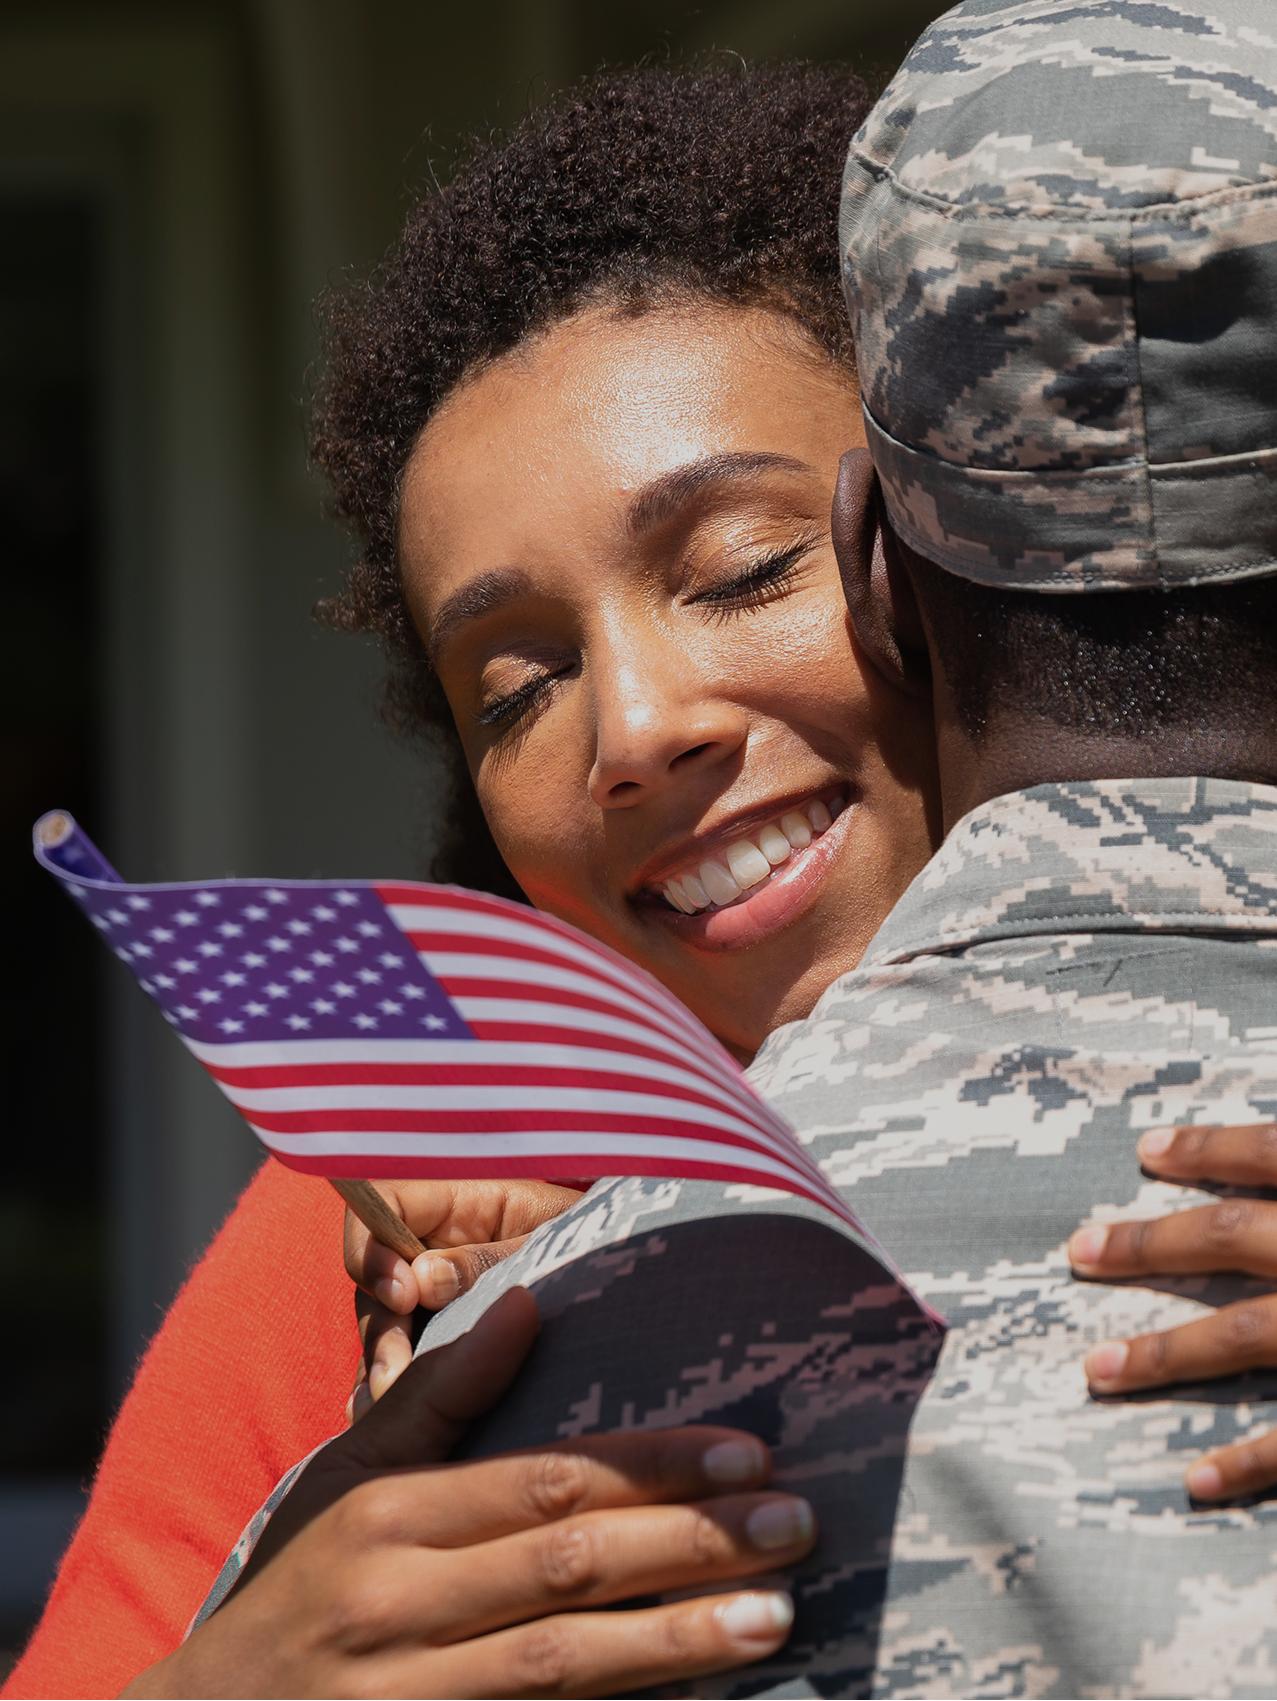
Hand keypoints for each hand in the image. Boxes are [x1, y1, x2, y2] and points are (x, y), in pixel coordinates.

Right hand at [130, 1290, 811, 1697]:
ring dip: (677, 1638)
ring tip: (775, 1616)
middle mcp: (400, 1602)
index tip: (747, 1452)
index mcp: (389, 1514)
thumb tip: (525, 1304)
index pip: (546, 1479)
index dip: (652, 1464)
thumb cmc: (291, 1585)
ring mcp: (412, 1698)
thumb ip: (441, 1395)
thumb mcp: (348, 1476)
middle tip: (794, 1522)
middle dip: (691, 1542)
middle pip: (569, 1565)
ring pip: (564, 1666)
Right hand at [346, 1179, 583, 1415]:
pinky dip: (398, 1394)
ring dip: (387, 1368)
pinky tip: (389, 1421)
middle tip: (395, 1377)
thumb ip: (486, 1259)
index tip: (401, 1296)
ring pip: (386, 1330)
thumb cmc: (593, 1237)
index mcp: (453, 1200)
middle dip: (381, 1330)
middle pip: (375, 1283)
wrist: (622, 1279)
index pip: (382, 1207)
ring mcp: (432, 1297)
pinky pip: (406, 1366)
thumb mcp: (546, 1240)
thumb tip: (421, 1280)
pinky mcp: (442, 1341)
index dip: (374, 1249)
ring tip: (392, 1407)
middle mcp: (431, 1248)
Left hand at [1069, 1122, 1276, 1501]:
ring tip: (1095, 1371)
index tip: (1145, 1152)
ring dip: (1167, 1354)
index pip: (1275, 1152)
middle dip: (1152, 1245)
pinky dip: (1250, 1461)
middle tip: (1076, 1253)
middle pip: (1238, 1235)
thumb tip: (1270, 1168)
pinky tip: (1193, 1481)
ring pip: (1250, 1335)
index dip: (1211, 1150)